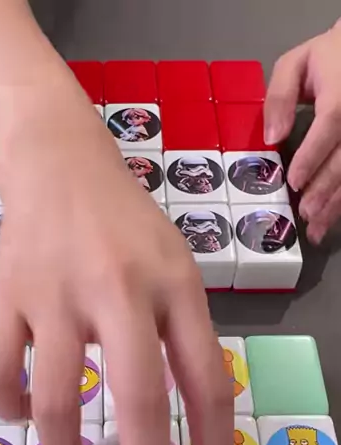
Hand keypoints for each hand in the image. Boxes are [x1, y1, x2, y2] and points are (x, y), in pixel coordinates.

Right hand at [0, 73, 237, 444]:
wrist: (59, 162)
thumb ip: (185, 338)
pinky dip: (9, 410)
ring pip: (57, 401)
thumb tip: (192, 422)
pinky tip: (22, 413)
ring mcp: (59, 295)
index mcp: (177, 289)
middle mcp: (122, 293)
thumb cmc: (126, 227)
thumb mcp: (177, 270)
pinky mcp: (8, 298)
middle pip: (140, 403)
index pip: (209, 385)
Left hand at [265, 19, 340, 242]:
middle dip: (325, 189)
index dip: (313, 156)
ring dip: (337, 202)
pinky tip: (331, 219)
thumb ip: (280, 96)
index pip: (329, 126)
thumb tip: (272, 136)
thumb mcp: (296, 63)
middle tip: (304, 213)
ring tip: (316, 227)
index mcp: (340, 94)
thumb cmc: (326, 57)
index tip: (294, 181)